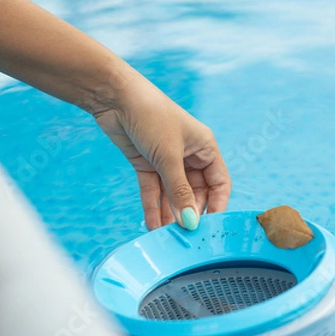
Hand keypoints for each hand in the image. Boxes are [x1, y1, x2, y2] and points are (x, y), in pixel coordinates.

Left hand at [93, 71, 230, 230]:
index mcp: (205, 148)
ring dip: (169, 214)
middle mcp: (189, 155)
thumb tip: (190, 222)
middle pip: (195, 193)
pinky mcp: (146, 164)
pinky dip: (152, 207)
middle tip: (183, 237)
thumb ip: (180, 192)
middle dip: (188, 213)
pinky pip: (154, 190)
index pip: (219, 183)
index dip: (217, 206)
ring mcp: (167, 161)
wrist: (115, 97)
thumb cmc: (152, 116)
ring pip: (172, 195)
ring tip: (165, 238)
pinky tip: (151, 226)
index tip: (209, 228)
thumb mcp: (169, 157)